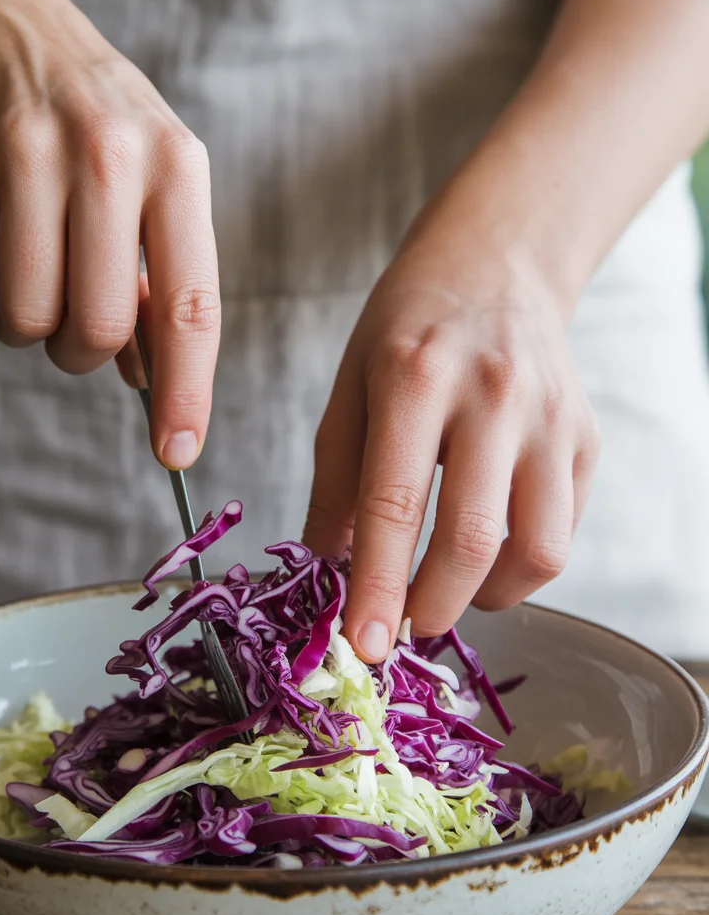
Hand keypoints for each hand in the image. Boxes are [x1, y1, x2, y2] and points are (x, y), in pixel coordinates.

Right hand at [0, 0, 217, 469]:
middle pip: (97, 329)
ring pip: (26, 320)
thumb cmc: (94, 126)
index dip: (186, 393)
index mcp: (177, 169)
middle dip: (81, 352)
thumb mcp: (154, 184)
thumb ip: (160, 281)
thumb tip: (152, 382)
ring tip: (33, 269)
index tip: (177, 451)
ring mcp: (25, 154)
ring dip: (28, 325)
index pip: (192, 308)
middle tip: (73, 322)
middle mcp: (108, 156)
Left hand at [304, 217, 599, 662]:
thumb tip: (328, 570)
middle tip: (402, 625)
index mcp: (414, 379)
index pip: (395, 505)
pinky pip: (563, 532)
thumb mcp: (348, 389)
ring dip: (486, 597)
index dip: (378, 587)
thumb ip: (335, 484)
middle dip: (431, 608)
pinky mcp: (586, 439)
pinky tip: (486, 552)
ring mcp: (550, 418)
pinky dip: (520, 567)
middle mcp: (493, 396)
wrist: (495, 268)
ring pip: (538, 551)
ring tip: (448, 587)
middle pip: (472, 540)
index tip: (362, 646)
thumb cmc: (408, 331)